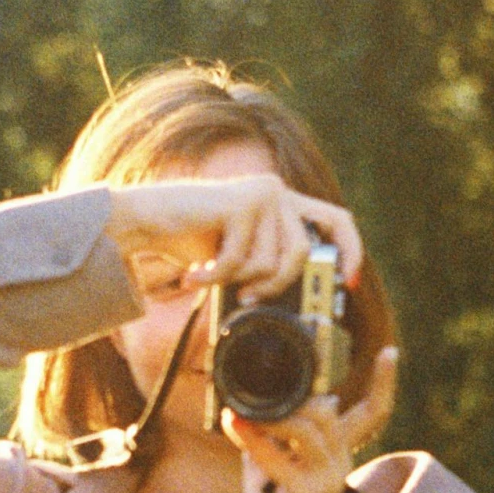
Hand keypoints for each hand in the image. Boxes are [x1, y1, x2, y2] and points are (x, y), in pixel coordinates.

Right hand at [105, 174, 362, 302]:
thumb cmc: (189, 242)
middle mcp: (277, 191)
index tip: (350, 283)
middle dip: (274, 285)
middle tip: (246, 297)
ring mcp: (260, 193)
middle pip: (302, 253)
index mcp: (284, 203)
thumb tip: (306, 301)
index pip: (336, 220)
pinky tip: (195, 273)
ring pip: (272, 262)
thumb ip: (270, 263)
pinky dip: (215, 277)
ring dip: (237, 280)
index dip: (350, 251)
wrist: (142, 220)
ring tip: (209, 274)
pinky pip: (241, 262)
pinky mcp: (241, 203)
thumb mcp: (240, 256)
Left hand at [225, 347, 399, 492]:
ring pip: (308, 429)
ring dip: (273, 415)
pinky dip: (250, 438)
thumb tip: (268, 395)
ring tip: (243, 410)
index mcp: (340, 448)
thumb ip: (282, 425)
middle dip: (302, 397)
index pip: (376, 412)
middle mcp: (340, 461)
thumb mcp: (283, 451)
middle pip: (332, 414)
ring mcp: (327, 477)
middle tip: (269, 388)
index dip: (385, 383)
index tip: (390, 352)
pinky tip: (232, 422)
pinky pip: (276, 457)